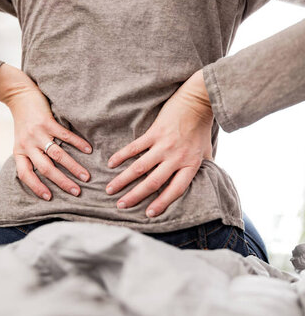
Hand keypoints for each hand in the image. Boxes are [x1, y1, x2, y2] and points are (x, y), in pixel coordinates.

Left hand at [9, 87, 92, 199]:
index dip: (36, 187)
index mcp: (19, 152)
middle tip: (76, 192)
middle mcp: (27, 145)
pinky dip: (78, 144)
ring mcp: (38, 133)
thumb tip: (48, 177)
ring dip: (73, 167)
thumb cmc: (24, 123)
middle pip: (45, 168)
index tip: (49, 198)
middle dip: (62, 182)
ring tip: (85, 176)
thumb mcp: (21, 142)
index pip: (25, 174)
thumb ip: (31, 157)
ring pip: (57, 154)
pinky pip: (65, 136)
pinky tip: (88, 150)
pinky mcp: (47, 122)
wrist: (20, 96)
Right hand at [105, 69, 213, 217]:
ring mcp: (164, 145)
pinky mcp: (154, 132)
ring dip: (123, 180)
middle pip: (153, 182)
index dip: (161, 203)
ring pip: (140, 168)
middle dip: (135, 196)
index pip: (175, 190)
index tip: (148, 214)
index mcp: (190, 165)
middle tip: (121, 206)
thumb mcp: (206, 152)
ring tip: (110, 190)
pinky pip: (134, 147)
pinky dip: (121, 156)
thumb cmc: (202, 128)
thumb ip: (201, 168)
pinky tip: (111, 164)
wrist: (198, 101)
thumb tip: (203, 182)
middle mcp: (176, 157)